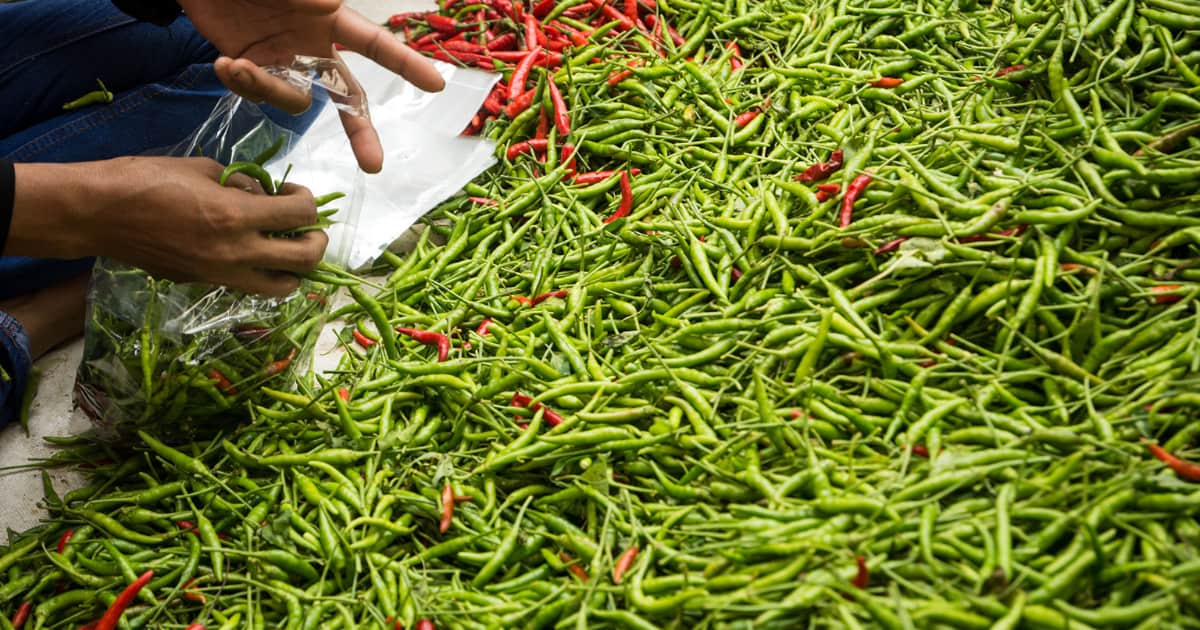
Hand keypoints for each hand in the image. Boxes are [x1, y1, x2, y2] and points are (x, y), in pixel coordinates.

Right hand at [85, 157, 327, 296]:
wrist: (99, 213)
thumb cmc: (147, 179)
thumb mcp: (203, 168)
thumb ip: (242, 184)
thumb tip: (266, 194)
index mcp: (236, 216)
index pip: (302, 214)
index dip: (308, 200)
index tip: (294, 191)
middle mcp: (235, 252)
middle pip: (306, 260)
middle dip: (317, 241)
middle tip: (308, 227)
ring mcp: (220, 274)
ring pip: (282, 287)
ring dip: (295, 269)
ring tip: (286, 248)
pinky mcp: (204, 284)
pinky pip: (249, 286)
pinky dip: (262, 273)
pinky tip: (251, 252)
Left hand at [179, 0, 445, 172]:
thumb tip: (330, 6)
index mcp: (329, 19)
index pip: (376, 45)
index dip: (407, 64)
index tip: (436, 85)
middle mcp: (311, 47)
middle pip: (347, 96)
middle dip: (361, 130)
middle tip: (375, 165)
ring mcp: (281, 61)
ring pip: (292, 100)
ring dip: (268, 90)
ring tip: (236, 63)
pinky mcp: (251, 68)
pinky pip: (258, 93)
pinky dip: (241, 84)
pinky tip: (224, 63)